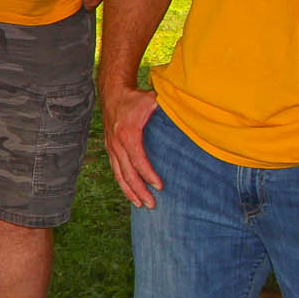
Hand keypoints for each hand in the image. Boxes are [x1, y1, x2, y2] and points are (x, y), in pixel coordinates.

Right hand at [101, 83, 162, 207]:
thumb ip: (167, 109)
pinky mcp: (110, 148)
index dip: (148, 175)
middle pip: (127, 173)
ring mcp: (111, 147)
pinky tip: (130, 193)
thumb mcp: (152, 100)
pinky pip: (115, 170)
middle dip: (139, 190)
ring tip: (141, 205)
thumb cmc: (135, 97)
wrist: (113, 92)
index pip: (138, 160)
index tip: (160, 186)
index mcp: (128, 133)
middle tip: (152, 204)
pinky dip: (122, 183)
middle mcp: (117, 143)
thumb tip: (188, 115)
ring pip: (119, 175)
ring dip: (129, 191)